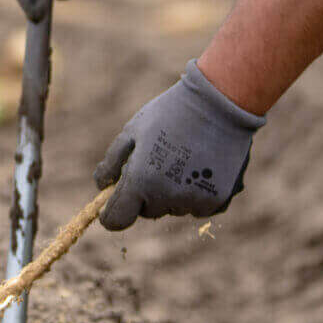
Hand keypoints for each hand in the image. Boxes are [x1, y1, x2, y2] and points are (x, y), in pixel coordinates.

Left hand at [93, 60, 264, 230]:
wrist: (221, 102)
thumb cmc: (170, 113)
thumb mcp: (132, 131)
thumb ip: (111, 163)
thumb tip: (101, 187)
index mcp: (141, 182)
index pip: (116, 220)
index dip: (113, 212)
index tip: (117, 201)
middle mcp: (167, 197)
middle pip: (149, 211)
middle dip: (148, 193)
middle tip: (160, 161)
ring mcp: (195, 201)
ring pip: (175, 208)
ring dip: (175, 191)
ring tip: (186, 157)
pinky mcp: (219, 201)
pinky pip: (200, 207)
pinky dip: (200, 192)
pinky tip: (205, 165)